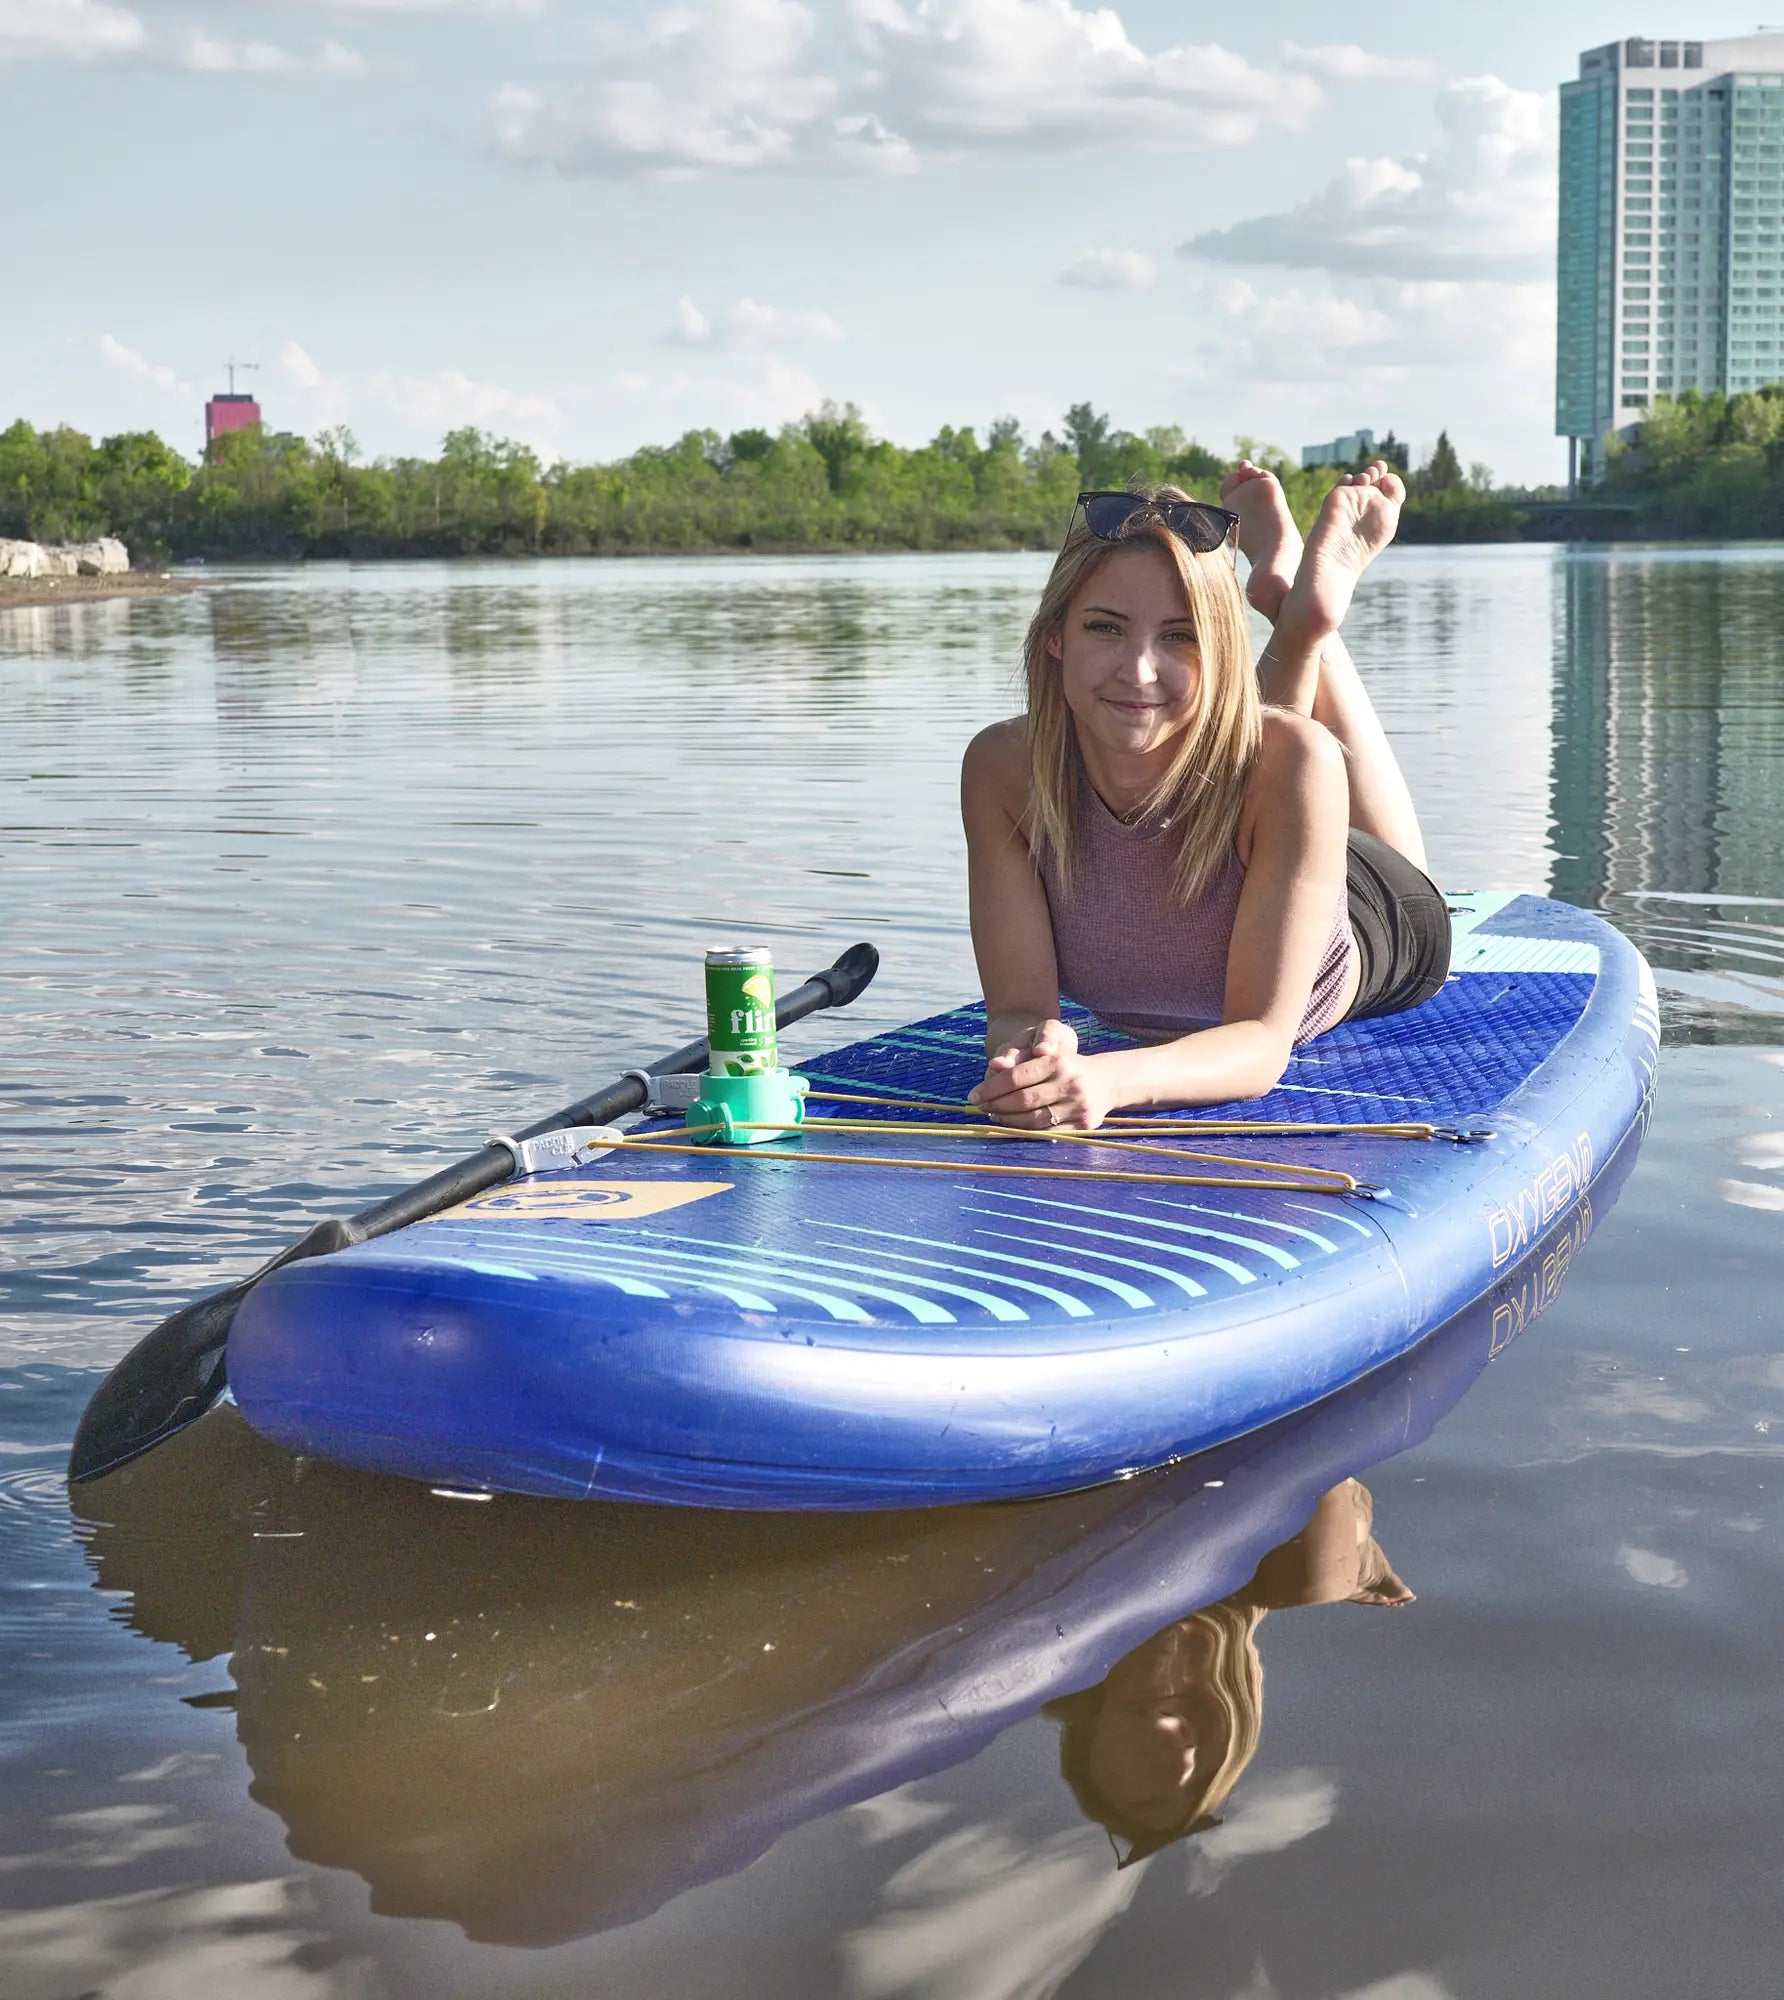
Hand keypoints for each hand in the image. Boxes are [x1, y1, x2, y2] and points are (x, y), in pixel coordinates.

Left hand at [967, 1020, 1111, 1131]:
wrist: (1106, 1080)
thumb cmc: (1066, 1064)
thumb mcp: (1046, 1050)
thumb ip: (1018, 1055)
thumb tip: (994, 1066)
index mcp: (1057, 1061)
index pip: (1015, 1077)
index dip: (990, 1088)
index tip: (973, 1095)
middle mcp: (1069, 1082)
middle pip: (1022, 1100)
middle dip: (996, 1105)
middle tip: (981, 1107)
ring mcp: (1078, 1105)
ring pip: (1033, 1120)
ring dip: (1008, 1121)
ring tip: (995, 1115)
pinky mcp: (1084, 1124)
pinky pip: (1048, 1132)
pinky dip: (1026, 1131)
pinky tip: (1014, 1126)